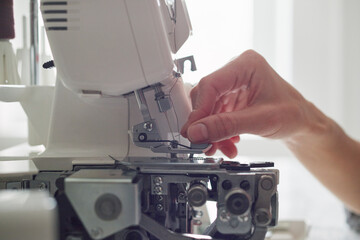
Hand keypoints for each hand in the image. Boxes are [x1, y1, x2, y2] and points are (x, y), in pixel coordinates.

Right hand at [181, 50, 311, 157]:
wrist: (302, 122)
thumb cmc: (292, 113)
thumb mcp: (260, 120)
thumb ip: (226, 126)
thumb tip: (197, 131)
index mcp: (246, 65)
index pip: (211, 85)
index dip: (199, 110)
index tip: (193, 132)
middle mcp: (236, 71)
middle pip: (206, 97)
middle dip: (205, 124)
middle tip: (203, 144)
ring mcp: (232, 85)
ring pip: (208, 108)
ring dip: (212, 132)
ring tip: (218, 148)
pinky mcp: (231, 98)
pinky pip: (215, 115)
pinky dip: (218, 132)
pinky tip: (227, 143)